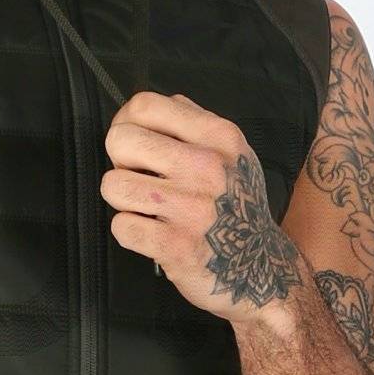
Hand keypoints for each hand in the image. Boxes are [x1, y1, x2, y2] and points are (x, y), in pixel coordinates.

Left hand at [100, 90, 301, 322]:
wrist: (261, 269)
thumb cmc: (237, 206)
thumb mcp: (232, 154)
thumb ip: (192, 124)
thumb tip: (145, 108)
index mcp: (218, 137)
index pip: (144, 105)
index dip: (126, 124)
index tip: (136, 147)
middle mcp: (207, 167)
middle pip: (120, 140)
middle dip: (120, 162)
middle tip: (141, 180)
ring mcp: (192, 207)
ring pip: (113, 184)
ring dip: (123, 200)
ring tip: (148, 209)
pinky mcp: (175, 245)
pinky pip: (121, 226)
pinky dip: (131, 233)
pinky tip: (153, 234)